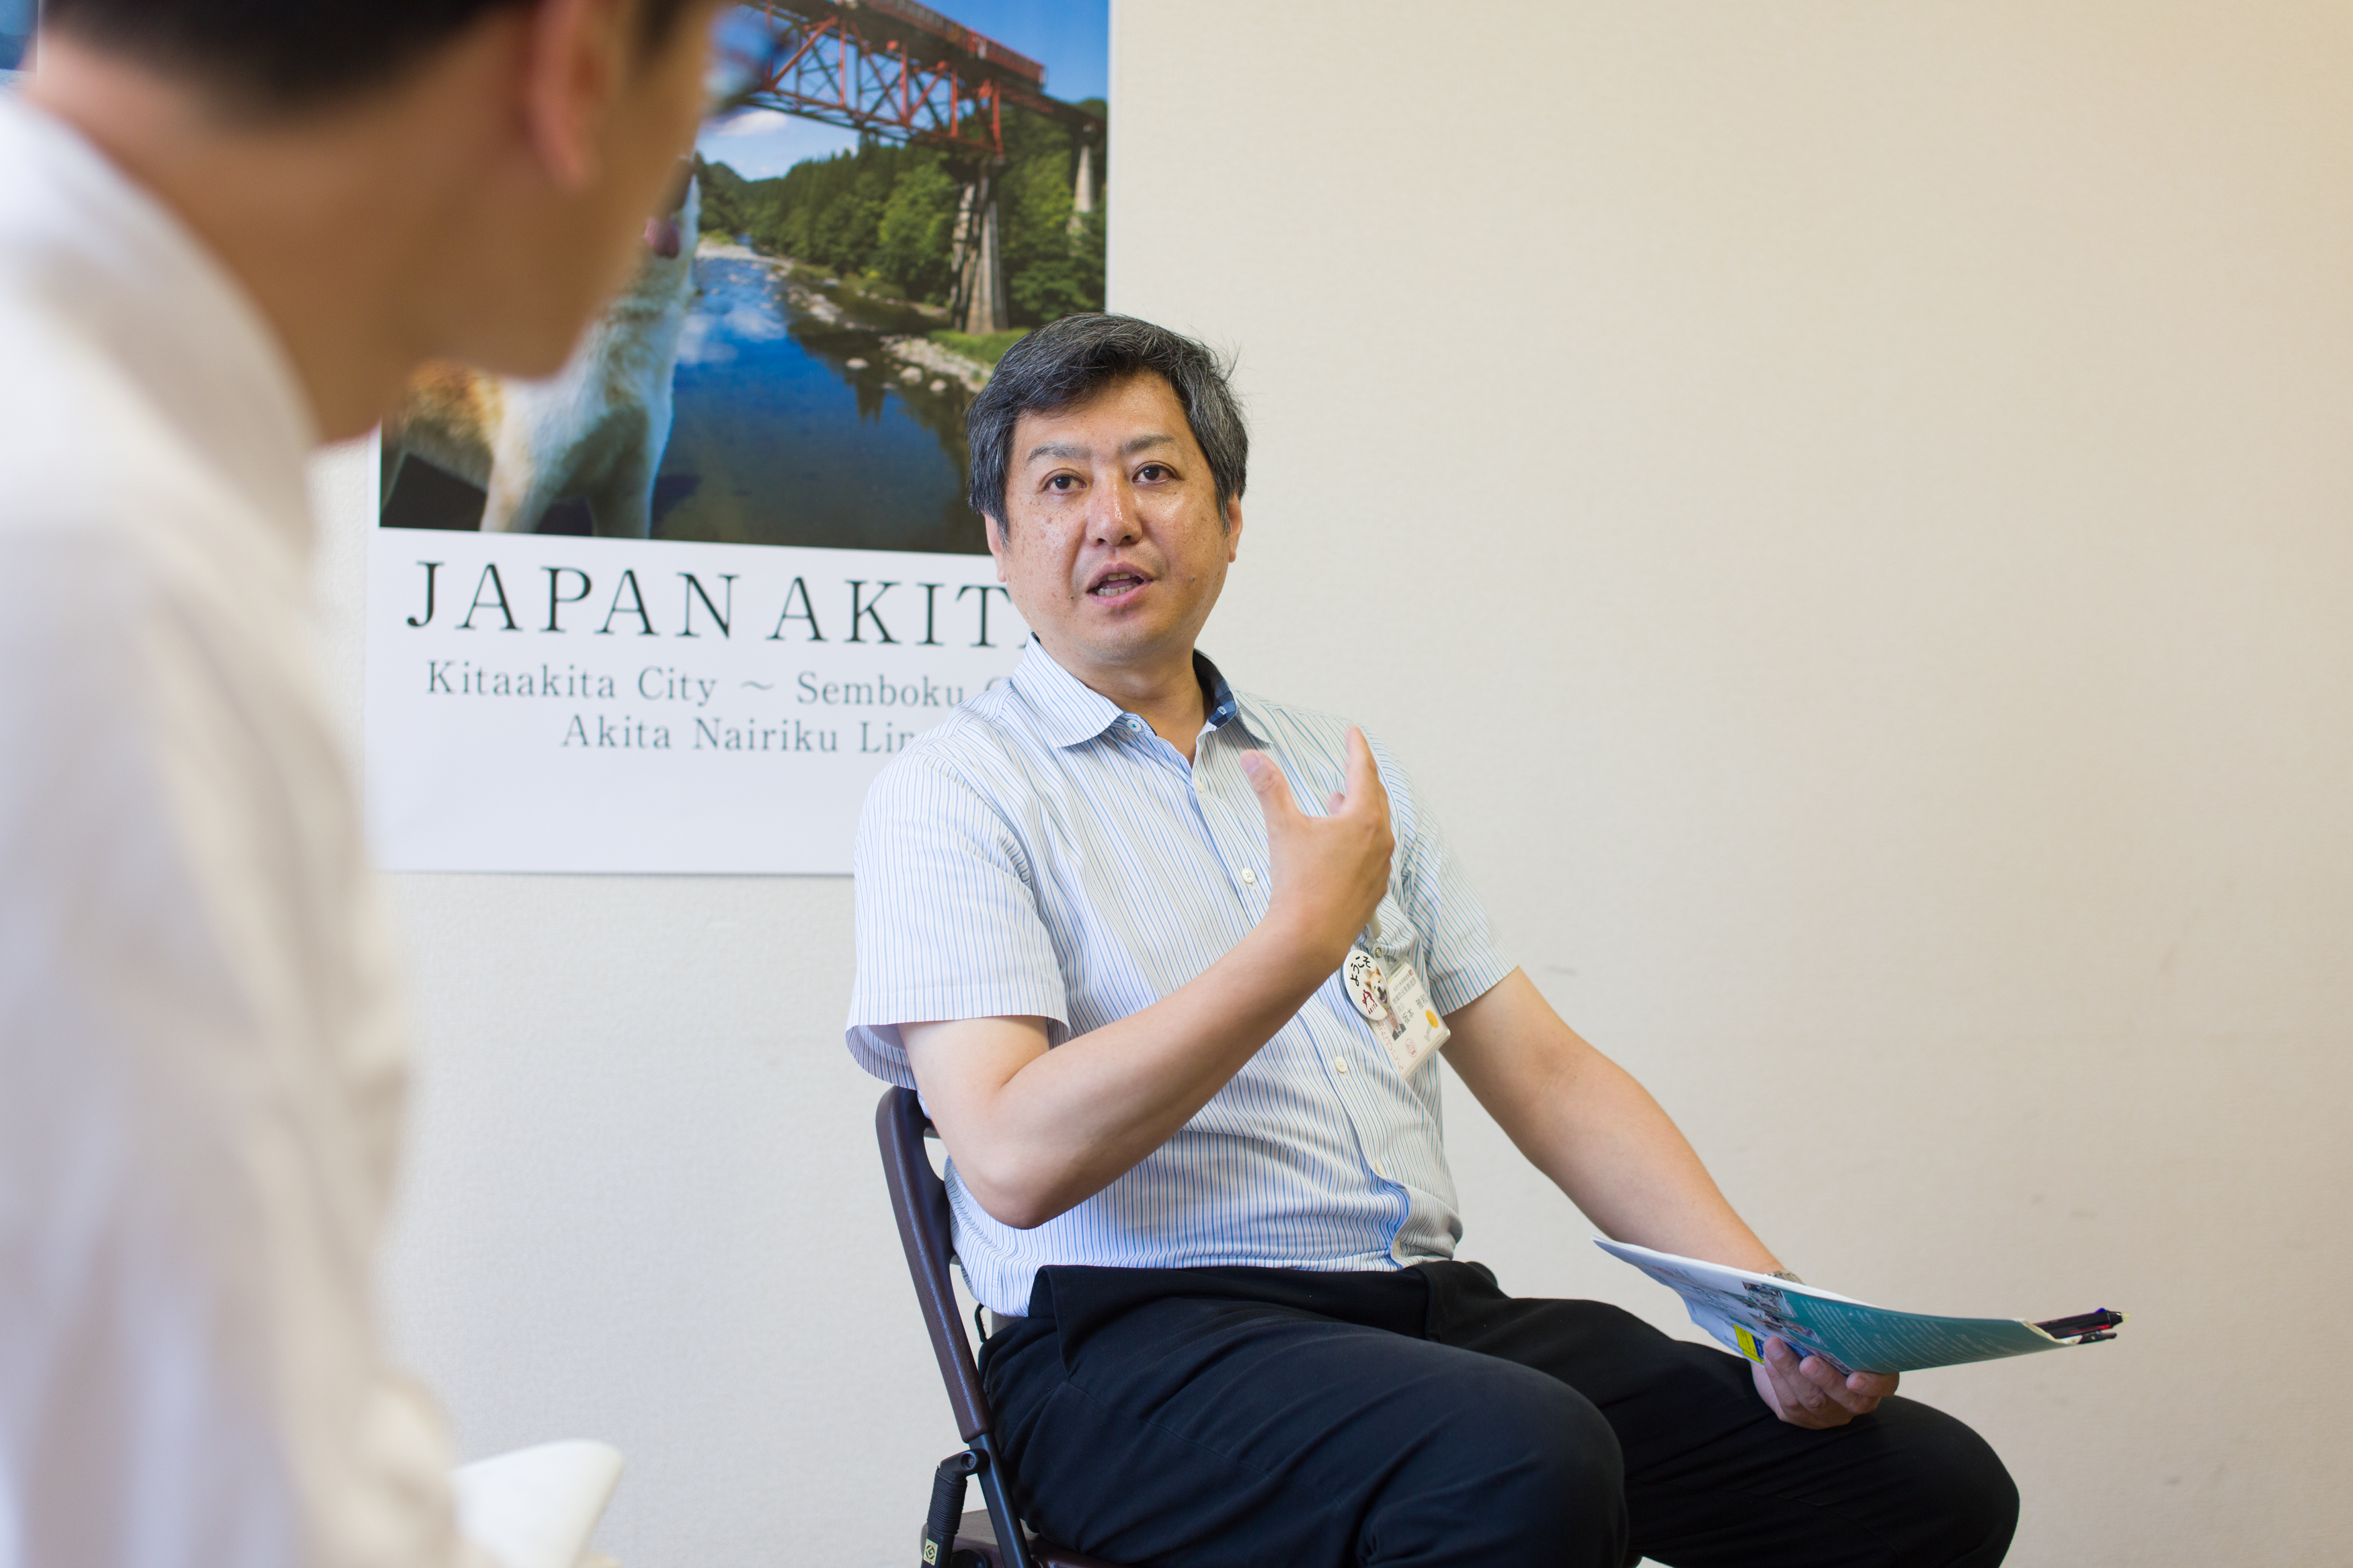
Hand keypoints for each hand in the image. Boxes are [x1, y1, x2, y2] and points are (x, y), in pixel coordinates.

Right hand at [1240, 727, 1393, 966]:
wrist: (1310, 938)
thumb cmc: (1298, 884)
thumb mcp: (1282, 828)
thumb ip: (1269, 788)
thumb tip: (1251, 757)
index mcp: (1363, 818)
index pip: (1363, 771)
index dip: (1356, 748)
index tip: (1353, 733)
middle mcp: (1379, 840)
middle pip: (1375, 796)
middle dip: (1361, 776)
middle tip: (1352, 761)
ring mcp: (1381, 866)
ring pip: (1376, 825)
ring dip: (1360, 808)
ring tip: (1339, 800)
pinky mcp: (1375, 888)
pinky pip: (1374, 852)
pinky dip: (1361, 837)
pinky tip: (1342, 844)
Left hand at [1750, 1337, 1897, 1428]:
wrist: (1792, 1351)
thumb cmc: (1822, 1337)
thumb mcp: (1835, 1330)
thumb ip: (1838, 1327)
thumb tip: (1826, 1310)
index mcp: (1875, 1377)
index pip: (1885, 1385)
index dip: (1873, 1384)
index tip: (1855, 1378)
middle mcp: (1856, 1401)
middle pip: (1848, 1399)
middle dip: (1826, 1380)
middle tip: (1808, 1362)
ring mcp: (1830, 1413)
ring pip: (1814, 1401)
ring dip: (1791, 1372)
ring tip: (1775, 1346)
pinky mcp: (1802, 1417)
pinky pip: (1791, 1403)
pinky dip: (1778, 1377)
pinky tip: (1769, 1357)